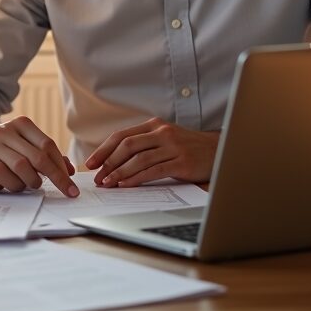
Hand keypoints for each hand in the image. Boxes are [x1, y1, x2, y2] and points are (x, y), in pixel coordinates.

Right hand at [0, 116, 77, 196]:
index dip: (61, 169)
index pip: (47, 146)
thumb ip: (49, 155)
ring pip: (14, 172)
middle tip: (57, 190)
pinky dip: (3, 188)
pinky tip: (3, 185)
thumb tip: (70, 171)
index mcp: (19, 124)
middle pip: (33, 159)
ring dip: (25, 185)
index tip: (71, 188)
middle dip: (50, 179)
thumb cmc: (10, 147)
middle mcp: (0, 132)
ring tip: (26, 185)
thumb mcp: (29, 144)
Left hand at [86, 120, 219, 185]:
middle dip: (108, 162)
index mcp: (154, 125)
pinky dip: (136, 178)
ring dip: (119, 172)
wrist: (219, 150)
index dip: (104, 149)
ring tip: (107, 183)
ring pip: (138, 159)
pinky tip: (126, 185)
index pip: (122, 135)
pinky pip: (153, 170)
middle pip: (127, 145)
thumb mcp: (165, 138)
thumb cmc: (188, 147)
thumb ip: (144, 143)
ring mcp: (173, 146)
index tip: (91, 163)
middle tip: (96, 176)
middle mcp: (162, 132)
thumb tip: (116, 160)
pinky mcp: (181, 162)